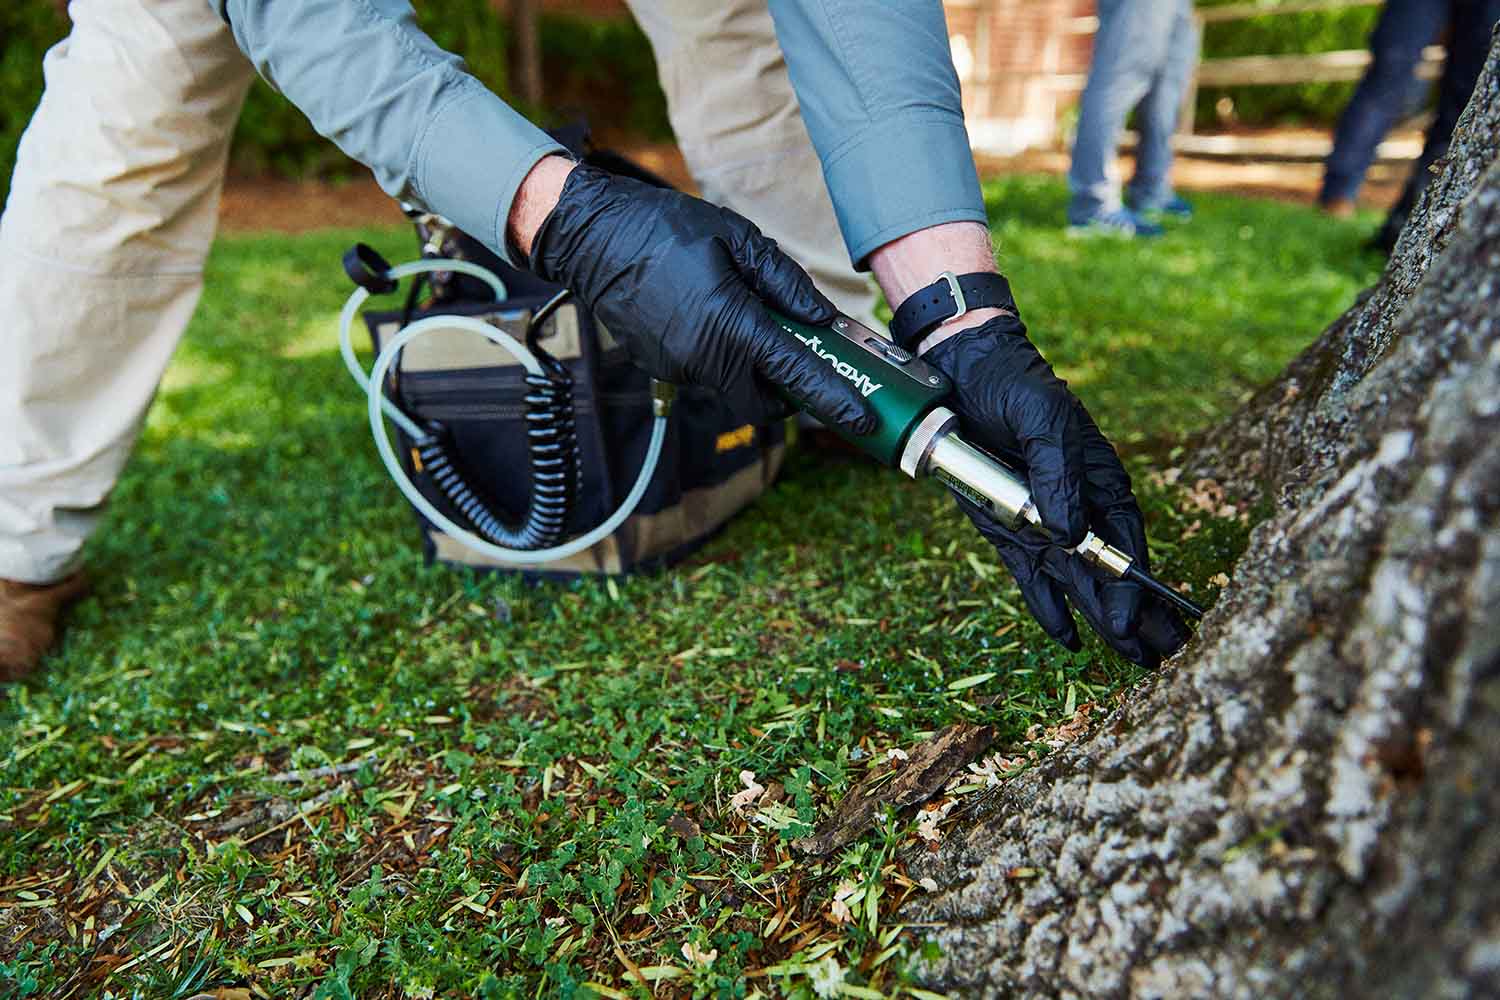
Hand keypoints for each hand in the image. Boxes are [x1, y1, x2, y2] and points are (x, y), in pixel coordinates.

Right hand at [527, 163, 873, 433]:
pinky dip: (720, 353)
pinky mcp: (661, 366)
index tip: (864, 422)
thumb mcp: (739, 239)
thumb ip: (786, 284)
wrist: (593, 238)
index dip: (835, 401)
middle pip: (764, 402)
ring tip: (740, 311)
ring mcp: (679, 368)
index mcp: (731, 325)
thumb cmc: (666, 229)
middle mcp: (704, 359)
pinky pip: (704, 371)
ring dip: (750, 365)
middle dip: (787, 393)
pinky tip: (705, 311)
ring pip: (733, 386)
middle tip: (801, 358)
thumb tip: (821, 319)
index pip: (796, 375)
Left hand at [924, 314, 1189, 666]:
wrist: (963, 370)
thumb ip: (1057, 476)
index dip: (1130, 584)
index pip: (1124, 540)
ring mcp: (1041, 518)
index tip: (1131, 620)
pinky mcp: (1005, 523)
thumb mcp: (1042, 421)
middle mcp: (1076, 506)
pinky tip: (1066, 636)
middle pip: (1106, 570)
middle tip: (1151, 658)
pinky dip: (1046, 603)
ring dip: (1096, 618)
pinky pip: (1029, 571)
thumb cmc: (1014, 386)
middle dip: (1128, 615)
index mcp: (1100, 479)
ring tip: (1126, 659)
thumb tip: (1069, 535)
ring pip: (1073, 580)